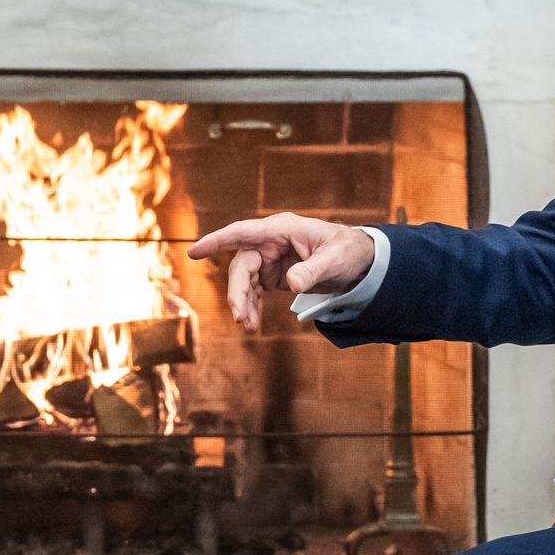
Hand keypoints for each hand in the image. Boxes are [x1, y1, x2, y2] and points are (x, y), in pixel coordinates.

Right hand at [187, 213, 376, 331]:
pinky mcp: (273, 273)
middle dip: (237, 291)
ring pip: (244, 279)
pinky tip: (252, 322)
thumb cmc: (348, 251)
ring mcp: (270, 257)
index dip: (217, 240)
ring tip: (248, 325)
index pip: (242, 232)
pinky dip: (251, 305)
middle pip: (241, 264)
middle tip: (240, 317)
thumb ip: (312, 271)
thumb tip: (292, 283)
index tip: (194, 251)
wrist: (359, 261)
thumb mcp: (335, 261)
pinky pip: (254, 289)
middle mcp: (271, 241)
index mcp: (281, 229)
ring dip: (243, 302)